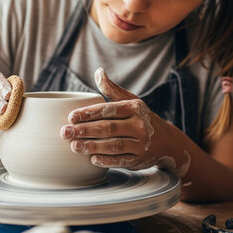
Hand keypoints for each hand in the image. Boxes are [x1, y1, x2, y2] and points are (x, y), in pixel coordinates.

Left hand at [60, 68, 187, 173]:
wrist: (168, 141)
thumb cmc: (141, 118)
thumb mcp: (131, 101)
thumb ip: (112, 89)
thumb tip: (98, 72)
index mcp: (134, 108)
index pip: (108, 110)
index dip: (89, 113)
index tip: (71, 117)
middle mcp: (139, 125)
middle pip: (108, 128)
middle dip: (85, 130)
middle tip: (65, 132)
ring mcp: (141, 144)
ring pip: (114, 145)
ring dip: (93, 146)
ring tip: (74, 146)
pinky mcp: (139, 161)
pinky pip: (122, 161)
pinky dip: (107, 160)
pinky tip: (92, 160)